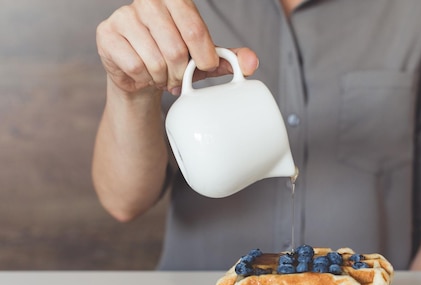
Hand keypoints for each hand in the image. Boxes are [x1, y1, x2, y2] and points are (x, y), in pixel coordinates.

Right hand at [96, 0, 257, 94]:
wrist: (140, 73)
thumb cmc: (174, 60)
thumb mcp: (205, 59)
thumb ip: (229, 58)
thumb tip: (252, 63)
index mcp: (176, 0)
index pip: (194, 29)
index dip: (203, 55)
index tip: (205, 66)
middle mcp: (148, 1)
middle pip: (175, 49)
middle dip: (181, 73)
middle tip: (180, 77)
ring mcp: (125, 16)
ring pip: (154, 60)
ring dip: (162, 77)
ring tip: (162, 74)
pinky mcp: (107, 34)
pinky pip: (134, 66)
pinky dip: (144, 78)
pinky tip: (144, 72)